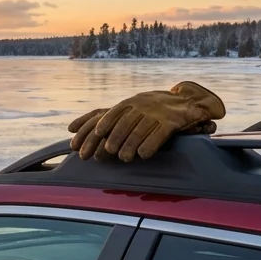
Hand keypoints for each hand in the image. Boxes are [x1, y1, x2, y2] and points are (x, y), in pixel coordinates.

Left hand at [68, 81, 225, 160]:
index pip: (107, 115)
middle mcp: (141, 105)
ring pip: (139, 130)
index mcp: (129, 103)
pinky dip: (150, 145)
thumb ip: (107, 119)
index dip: (95, 128)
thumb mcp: (131, 108)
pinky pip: (159, 134)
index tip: (87, 139)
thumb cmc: (152, 109)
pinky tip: (143, 155)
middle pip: (122, 124)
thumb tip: (71, 127)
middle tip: (104, 154)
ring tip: (123, 158)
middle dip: (111, 140)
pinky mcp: (173, 121)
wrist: (188, 102)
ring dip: (130, 145)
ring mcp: (157, 112)